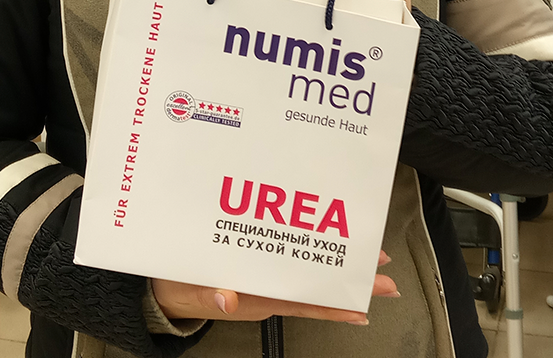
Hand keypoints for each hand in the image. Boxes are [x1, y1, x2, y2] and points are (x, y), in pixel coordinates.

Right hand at [152, 250, 396, 324]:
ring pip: (311, 275)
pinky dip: (314, 259)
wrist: (164, 286)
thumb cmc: (179, 286)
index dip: (337, 302)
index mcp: (258, 295)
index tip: (366, 302)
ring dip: (340, 268)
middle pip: (318, 288)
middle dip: (353, 282)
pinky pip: (294, 265)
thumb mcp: (191, 289)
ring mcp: (267, 279)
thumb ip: (210, 294)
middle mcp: (270, 289)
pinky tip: (331, 251)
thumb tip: (230, 296)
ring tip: (373, 262)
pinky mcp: (259, 268)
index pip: (306, 301)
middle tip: (387, 276)